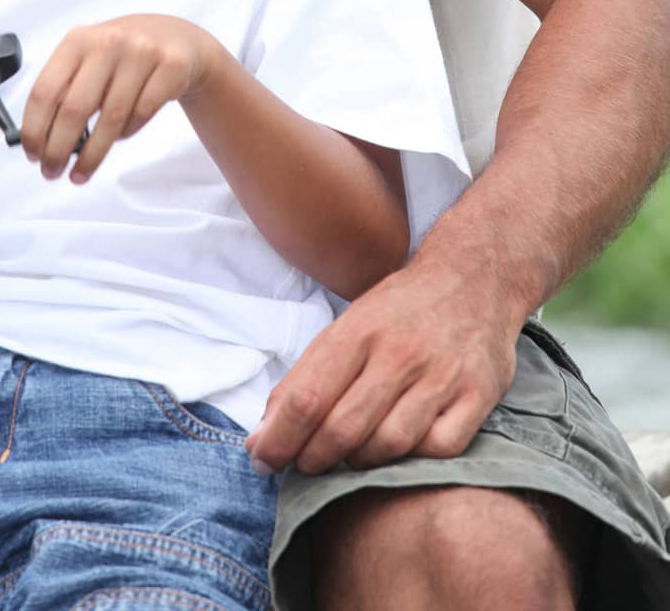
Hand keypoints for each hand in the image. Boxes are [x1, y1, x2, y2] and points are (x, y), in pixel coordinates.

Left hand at [21, 14, 218, 182]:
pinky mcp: (171, 67)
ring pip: (111, 118)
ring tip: (81, 172)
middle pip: (75, 109)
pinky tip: (119, 137)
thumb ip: (65, 88)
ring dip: (92, 154)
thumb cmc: (123, 56)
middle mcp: (108, 42)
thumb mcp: (89, 58)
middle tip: (52, 171)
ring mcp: (142, 53)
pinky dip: (126, 133)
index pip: (45, 90)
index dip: (35, 128)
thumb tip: (40, 136)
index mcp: (78, 40)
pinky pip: (142, 114)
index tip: (32, 154)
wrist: (177, 38)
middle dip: (58, 149)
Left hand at [245, 258, 518, 473]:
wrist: (473, 276)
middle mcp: (400, 352)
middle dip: (313, 458)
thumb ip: (307, 378)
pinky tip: (399, 451)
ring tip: (348, 458)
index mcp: (359, 330)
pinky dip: (413, 460)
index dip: (279, 438)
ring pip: (388, 445)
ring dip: (360, 463)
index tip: (262, 459)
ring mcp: (442, 375)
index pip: (307, 398)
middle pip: (343, 429)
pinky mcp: (478, 394)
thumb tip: (263, 435)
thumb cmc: (400, 309)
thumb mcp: (347, 325)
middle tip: (303, 465)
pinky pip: (439, 450)